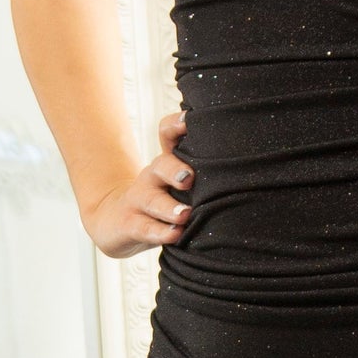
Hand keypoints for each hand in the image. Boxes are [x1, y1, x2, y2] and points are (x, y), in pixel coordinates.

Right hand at [83, 111, 192, 259]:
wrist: (116, 222)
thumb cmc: (160, 201)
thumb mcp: (177, 184)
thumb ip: (202, 174)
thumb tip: (241, 168)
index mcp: (167, 162)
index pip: (168, 135)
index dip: (176, 126)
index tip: (188, 122)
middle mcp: (152, 177)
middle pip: (161, 166)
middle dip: (175, 170)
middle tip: (189, 178)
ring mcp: (138, 200)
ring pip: (152, 200)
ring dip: (169, 207)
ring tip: (185, 214)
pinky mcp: (129, 224)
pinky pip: (145, 228)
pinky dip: (160, 233)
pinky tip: (174, 235)